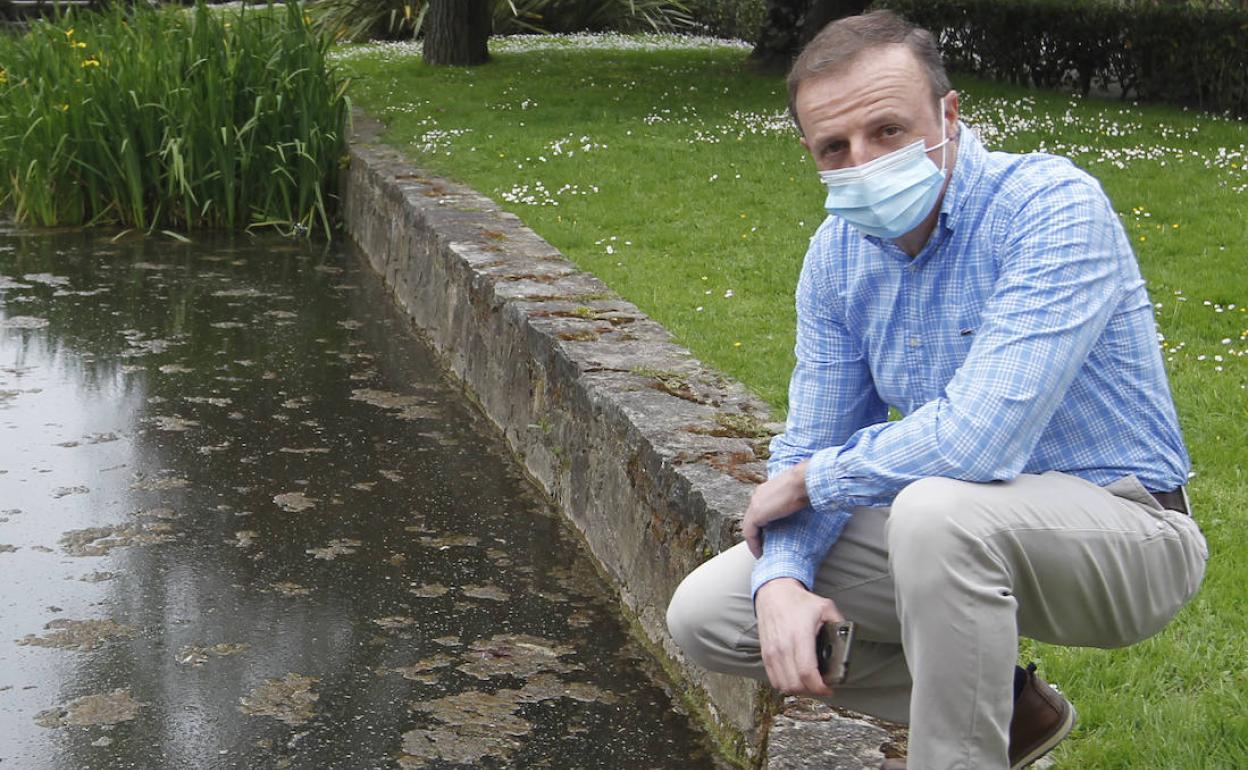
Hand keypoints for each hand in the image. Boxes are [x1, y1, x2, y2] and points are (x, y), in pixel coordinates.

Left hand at [742, 460, 809, 557]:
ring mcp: (755, 504)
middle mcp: (757, 496)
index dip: (762, 524)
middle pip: (751, 519)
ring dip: (753, 541)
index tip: (768, 536)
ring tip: (760, 553)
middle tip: (762, 547)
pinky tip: (759, 553)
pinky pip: (749, 533)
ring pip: (748, 527)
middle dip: (756, 534)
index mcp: (766, 490)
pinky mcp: (756, 514)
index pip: (759, 510)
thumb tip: (798, 509)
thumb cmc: (806, 485)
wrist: (803, 480)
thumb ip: (790, 501)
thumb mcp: (795, 494)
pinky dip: (753, 544)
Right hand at [755, 577, 841, 695]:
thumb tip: (849, 641)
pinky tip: (796, 680)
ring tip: (810, 684)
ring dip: (799, 690)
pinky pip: (774, 680)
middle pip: (796, 684)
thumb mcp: (825, 607)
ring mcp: (772, 652)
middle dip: (812, 691)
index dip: (820, 687)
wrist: (774, 592)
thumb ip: (839, 624)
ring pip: (784, 685)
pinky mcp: (765, 654)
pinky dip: (786, 685)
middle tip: (822, 686)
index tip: (830, 688)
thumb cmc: (799, 601)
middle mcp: (783, 646)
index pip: (807, 672)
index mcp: (800, 635)